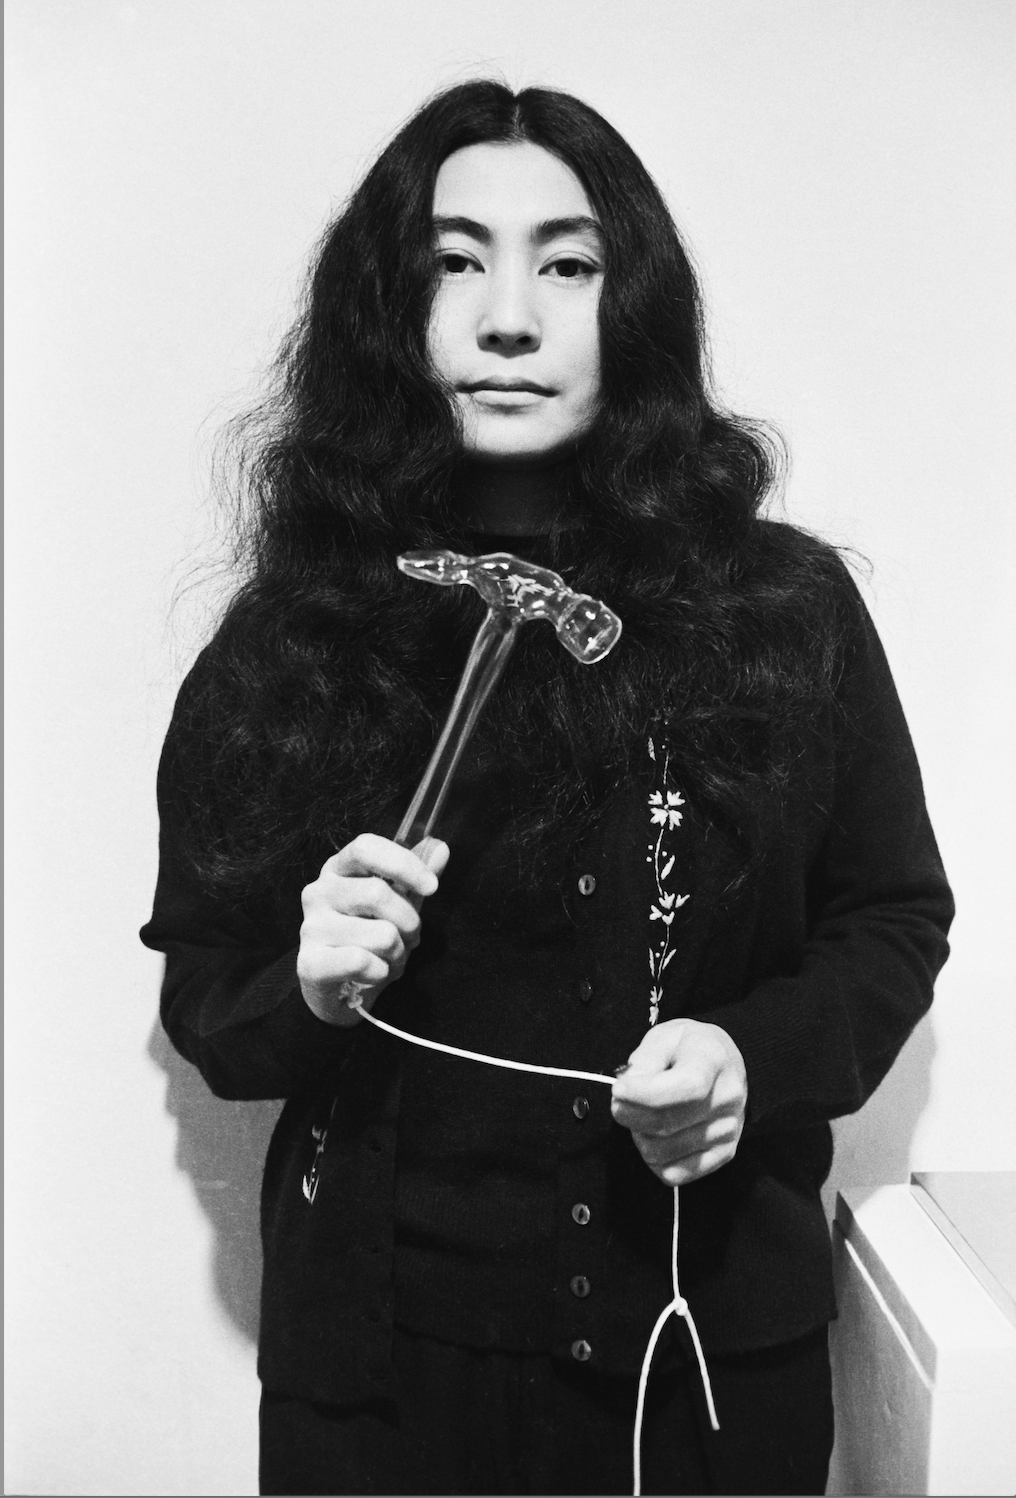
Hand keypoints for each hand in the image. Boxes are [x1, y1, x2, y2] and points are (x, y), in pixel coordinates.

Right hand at [298, 833, 448, 1026]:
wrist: (341, 992)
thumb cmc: (370, 940)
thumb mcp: (398, 906)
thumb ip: (416, 878)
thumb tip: (440, 849)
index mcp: (337, 869)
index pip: (366, 848)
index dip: (403, 863)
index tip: (432, 886)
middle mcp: (318, 893)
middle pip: (377, 893)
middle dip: (409, 922)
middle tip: (409, 938)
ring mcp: (310, 928)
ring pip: (380, 934)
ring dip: (398, 953)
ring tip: (388, 959)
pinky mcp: (309, 963)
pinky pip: (362, 962)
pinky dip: (380, 972)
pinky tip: (372, 974)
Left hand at [610, 1019, 746, 1186]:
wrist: (724, 1063)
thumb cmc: (686, 1048)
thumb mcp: (663, 1037)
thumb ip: (644, 1062)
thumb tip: (627, 1092)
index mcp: (714, 1058)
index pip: (686, 1087)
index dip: (644, 1094)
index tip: (619, 1089)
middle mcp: (728, 1096)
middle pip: (667, 1123)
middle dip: (629, 1114)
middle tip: (619, 1102)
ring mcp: (730, 1129)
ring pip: (663, 1152)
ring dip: (638, 1136)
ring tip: (640, 1116)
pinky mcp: (724, 1154)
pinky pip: (674, 1174)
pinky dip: (652, 1159)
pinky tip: (654, 1136)